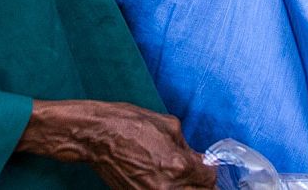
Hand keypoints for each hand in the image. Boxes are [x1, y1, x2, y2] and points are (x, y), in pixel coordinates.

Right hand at [20, 100, 214, 188]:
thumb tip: (200, 159)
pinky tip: (163, 180)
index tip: (204, 164)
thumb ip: (188, 147)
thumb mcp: (169, 126)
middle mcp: (168, 187)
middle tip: (195, 172)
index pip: (210, 177)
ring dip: (186, 188)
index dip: (208, 168)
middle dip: (200, 182)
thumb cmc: (130, 125)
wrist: (97, 136)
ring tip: (178, 176)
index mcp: (179, 166)